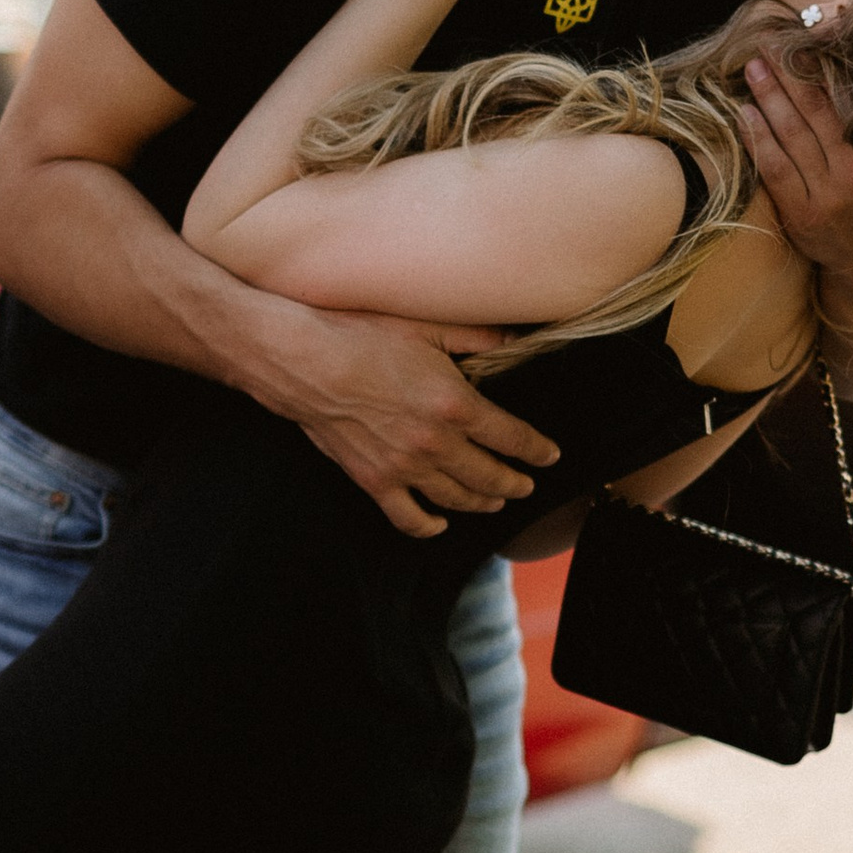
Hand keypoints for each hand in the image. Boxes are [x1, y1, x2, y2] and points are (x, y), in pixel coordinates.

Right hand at [247, 305, 560, 540]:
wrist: (303, 360)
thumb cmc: (361, 334)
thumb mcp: (426, 326)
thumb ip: (476, 336)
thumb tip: (515, 340)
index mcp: (456, 404)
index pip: (513, 437)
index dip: (537, 450)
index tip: (549, 456)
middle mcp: (436, 443)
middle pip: (491, 475)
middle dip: (515, 482)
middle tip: (526, 484)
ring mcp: (404, 467)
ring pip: (456, 499)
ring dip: (482, 502)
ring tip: (494, 501)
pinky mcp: (374, 480)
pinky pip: (408, 517)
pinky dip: (428, 526)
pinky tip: (439, 523)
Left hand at [744, 53, 852, 407]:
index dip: (830, 61)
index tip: (814, 30)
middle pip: (817, 109)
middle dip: (790, 70)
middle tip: (769, 39)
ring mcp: (830, 196)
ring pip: (792, 135)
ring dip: (769, 97)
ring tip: (754, 67)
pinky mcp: (803, 216)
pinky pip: (774, 168)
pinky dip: (758, 138)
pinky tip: (746, 114)